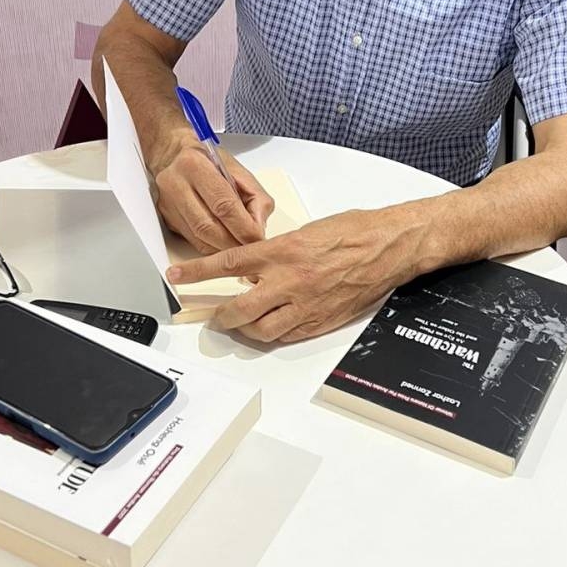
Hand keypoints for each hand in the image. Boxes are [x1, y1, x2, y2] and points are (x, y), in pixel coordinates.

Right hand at [153, 138, 274, 253]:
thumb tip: (258, 227)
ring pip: (199, 238)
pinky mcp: (168, 219)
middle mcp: (177, 185)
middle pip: (208, 226)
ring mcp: (169, 204)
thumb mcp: (239, 171)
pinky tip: (224, 247)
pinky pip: (193, 241)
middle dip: (233, 242)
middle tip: (251, 248)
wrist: (174, 156)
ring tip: (240, 249)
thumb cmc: (210, 162)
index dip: (243, 227)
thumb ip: (256, 198)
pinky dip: (212, 248)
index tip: (257, 237)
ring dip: (223, 249)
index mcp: (196, 166)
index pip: (223, 204)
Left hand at [166, 205, 433, 342]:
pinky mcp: (322, 321)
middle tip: (213, 314)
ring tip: (240, 323)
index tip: (176, 276)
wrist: (390, 247)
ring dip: (245, 330)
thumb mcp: (307, 230)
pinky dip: (272, 334)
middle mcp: (290, 281)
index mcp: (283, 251)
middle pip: (239, 309)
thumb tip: (258, 265)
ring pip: (261, 331)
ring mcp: (307, 305)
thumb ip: (279, 250)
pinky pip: (288, 336)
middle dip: (220, 315)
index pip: (227, 263)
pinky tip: (270, 327)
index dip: (197, 272)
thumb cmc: (354, 230)